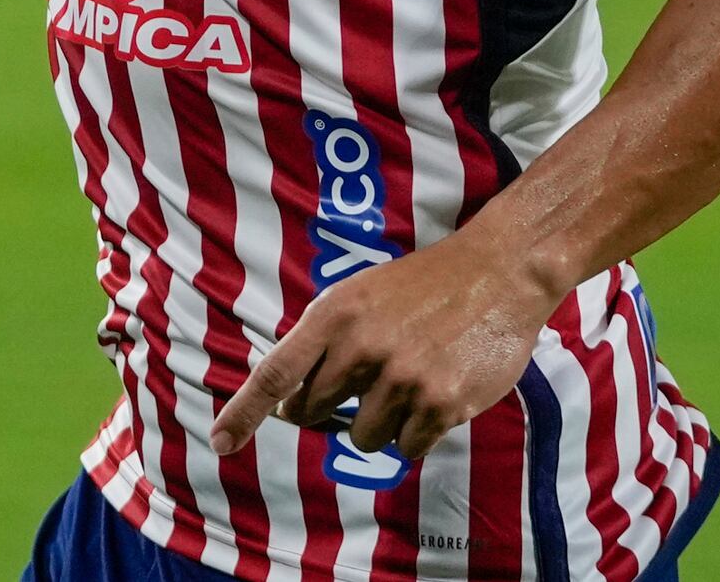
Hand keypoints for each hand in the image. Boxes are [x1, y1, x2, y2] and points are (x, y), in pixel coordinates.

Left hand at [208, 235, 560, 465]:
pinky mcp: (441, 404)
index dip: (243, 413)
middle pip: (317, 413)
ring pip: (365, 437)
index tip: (220, 444)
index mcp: (335, 315)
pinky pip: (408, 447)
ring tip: (412, 380)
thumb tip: (287, 401)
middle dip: (333, 409)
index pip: (275, 374)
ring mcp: (402, 379)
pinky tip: (439, 392)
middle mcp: (362, 348)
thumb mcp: (361, 295)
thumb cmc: (424, 285)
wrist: (499, 271)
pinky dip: (419, 432)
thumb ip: (323, 341)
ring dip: (383, 422)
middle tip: (370, 381)